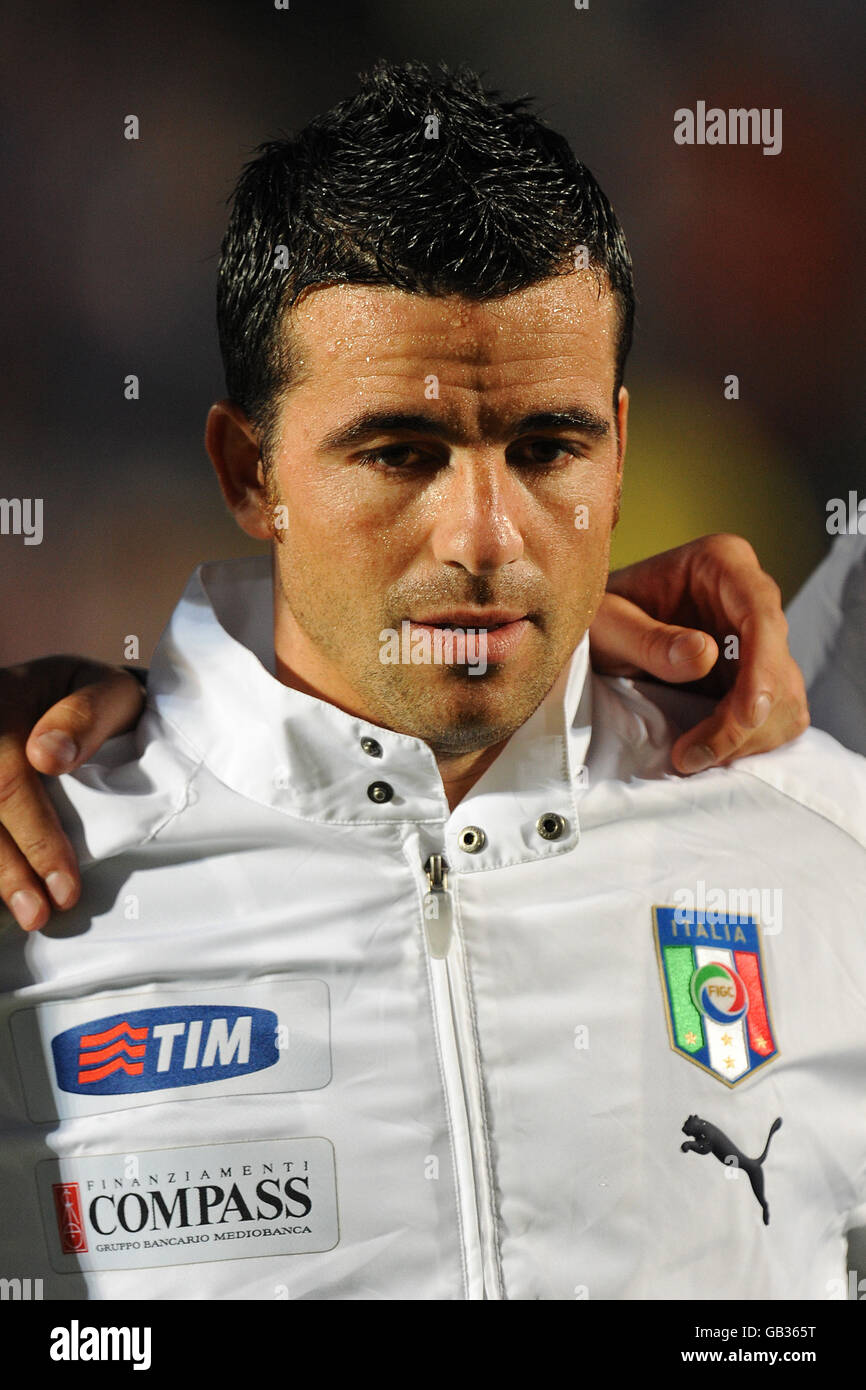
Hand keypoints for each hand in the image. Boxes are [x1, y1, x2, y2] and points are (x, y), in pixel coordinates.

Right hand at [0, 658, 143, 930]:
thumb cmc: (94, 697)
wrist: (65, 689)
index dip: (37, 838)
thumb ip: (85, 715)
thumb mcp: (106, 690)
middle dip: (13, 869)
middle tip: (44, 914)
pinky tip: (5, 898)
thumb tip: (48, 756)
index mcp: (5, 704)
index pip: (10, 780)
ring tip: (29, 916)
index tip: (66, 885)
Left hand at [590, 533, 808, 773]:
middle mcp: (749, 595)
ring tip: (692, 757)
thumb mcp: (607, 625)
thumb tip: (706, 655)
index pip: (760, 611)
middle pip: (778, 661)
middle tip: (692, 756)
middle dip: (746, 717)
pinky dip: (750, 742)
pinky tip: (709, 752)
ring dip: (748, 737)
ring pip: (785, 695)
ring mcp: (757, 637)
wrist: (597, 631)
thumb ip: (650, 640)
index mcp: (721, 562)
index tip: (748, 714)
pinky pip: (776, 714)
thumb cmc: (598, 617)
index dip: (762, 667)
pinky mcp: (755, 674)